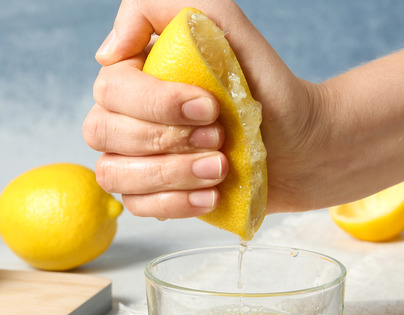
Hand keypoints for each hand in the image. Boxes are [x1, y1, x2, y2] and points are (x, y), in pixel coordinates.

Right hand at [82, 0, 323, 217]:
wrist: (301, 140)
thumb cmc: (264, 84)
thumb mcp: (224, 26)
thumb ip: (163, 8)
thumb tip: (107, 53)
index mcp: (136, 74)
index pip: (111, 89)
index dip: (156, 102)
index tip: (209, 106)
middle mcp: (126, 116)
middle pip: (102, 131)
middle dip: (166, 138)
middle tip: (219, 136)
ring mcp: (135, 159)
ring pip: (114, 174)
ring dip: (170, 174)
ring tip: (220, 168)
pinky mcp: (154, 196)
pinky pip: (137, 207)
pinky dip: (175, 204)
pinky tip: (211, 194)